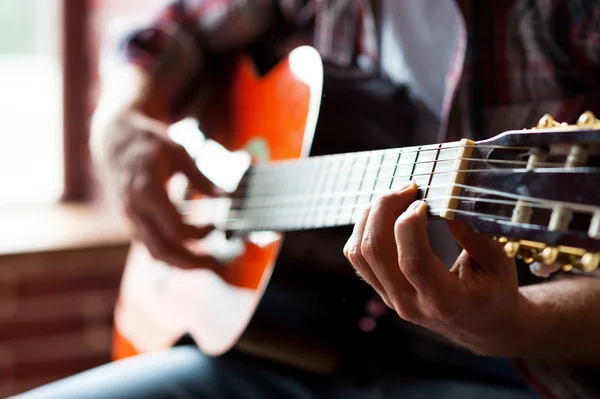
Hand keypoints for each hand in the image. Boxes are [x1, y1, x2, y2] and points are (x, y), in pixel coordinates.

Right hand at [91, 110, 222, 269]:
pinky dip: (171, 252)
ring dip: (181, 261)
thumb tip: (227, 195)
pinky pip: (150, 245)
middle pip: (162, 251)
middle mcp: (134, 210)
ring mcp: (129, 219)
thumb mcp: (178, 152)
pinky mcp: (131, 222)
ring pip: (154, 253)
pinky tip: (190, 249)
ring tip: (206, 261)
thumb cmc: (148, 143)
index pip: (175, 229)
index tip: (218, 225)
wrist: (114, 141)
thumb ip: (201, 178)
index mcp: (146, 192)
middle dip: (190, 263)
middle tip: (215, 265)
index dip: (200, 233)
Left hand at [344, 182, 524, 354]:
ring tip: (394, 197)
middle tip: (408, 188)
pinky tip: (385, 213)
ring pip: (359, 253)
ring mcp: (391, 298)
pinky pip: (358, 257)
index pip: (412, 262)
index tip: (422, 200)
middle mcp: (410, 303)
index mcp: (444, 301)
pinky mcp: (382, 290)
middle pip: (375, 252)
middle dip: (384, 209)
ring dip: (370, 216)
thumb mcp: (498, 263)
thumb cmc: (494, 291)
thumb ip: (473, 235)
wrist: (483, 326)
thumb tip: (447, 201)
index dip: (409, 225)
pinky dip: (364, 229)